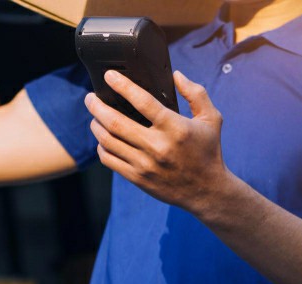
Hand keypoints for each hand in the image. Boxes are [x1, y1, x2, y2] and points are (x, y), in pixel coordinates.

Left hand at [84, 70, 234, 216]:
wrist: (207, 191)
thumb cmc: (209, 151)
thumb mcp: (211, 119)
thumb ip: (196, 94)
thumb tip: (176, 75)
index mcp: (175, 128)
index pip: (142, 102)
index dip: (122, 86)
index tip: (109, 76)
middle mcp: (158, 146)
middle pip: (116, 122)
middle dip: (97, 106)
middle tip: (90, 98)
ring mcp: (146, 164)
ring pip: (108, 141)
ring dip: (96, 125)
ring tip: (95, 117)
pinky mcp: (139, 178)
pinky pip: (110, 160)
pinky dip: (101, 147)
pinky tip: (103, 139)